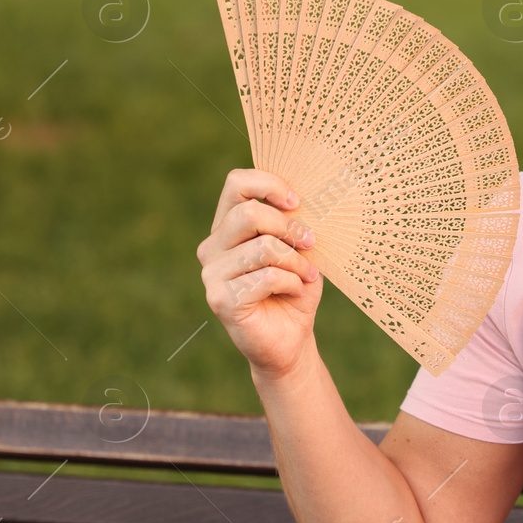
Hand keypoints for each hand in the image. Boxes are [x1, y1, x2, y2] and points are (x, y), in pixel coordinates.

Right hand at [197, 168, 322, 381]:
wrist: (291, 338)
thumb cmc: (295, 289)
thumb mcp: (299, 250)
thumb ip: (293, 223)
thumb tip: (300, 201)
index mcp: (229, 226)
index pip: (237, 184)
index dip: (269, 184)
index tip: (297, 202)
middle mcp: (213, 246)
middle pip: (250, 213)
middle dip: (290, 227)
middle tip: (311, 244)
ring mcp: (212, 273)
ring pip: (263, 247)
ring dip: (296, 262)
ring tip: (306, 276)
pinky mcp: (220, 298)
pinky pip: (266, 277)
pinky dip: (292, 283)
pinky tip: (294, 294)